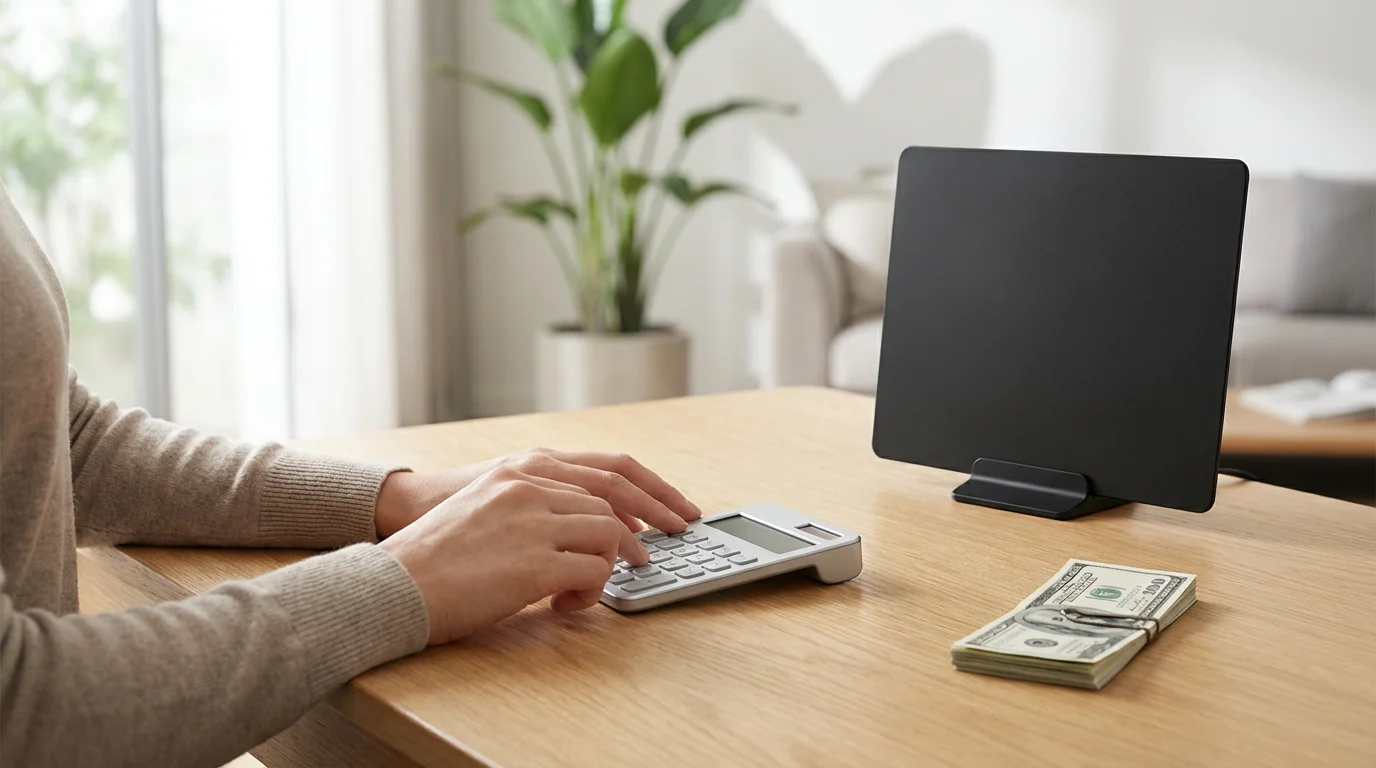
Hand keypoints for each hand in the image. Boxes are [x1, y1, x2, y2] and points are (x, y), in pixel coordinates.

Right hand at [374, 449, 701, 565]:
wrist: (394, 582)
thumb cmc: (436, 555)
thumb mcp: (487, 507)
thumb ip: (535, 506)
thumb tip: (589, 530)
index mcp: (523, 468)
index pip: (608, 470)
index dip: (648, 490)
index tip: (672, 507)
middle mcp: (532, 486)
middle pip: (618, 498)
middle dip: (656, 519)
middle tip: (678, 535)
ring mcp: (533, 523)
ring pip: (609, 536)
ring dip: (612, 565)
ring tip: (596, 586)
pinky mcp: (532, 565)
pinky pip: (591, 574)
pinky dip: (590, 593)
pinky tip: (565, 605)